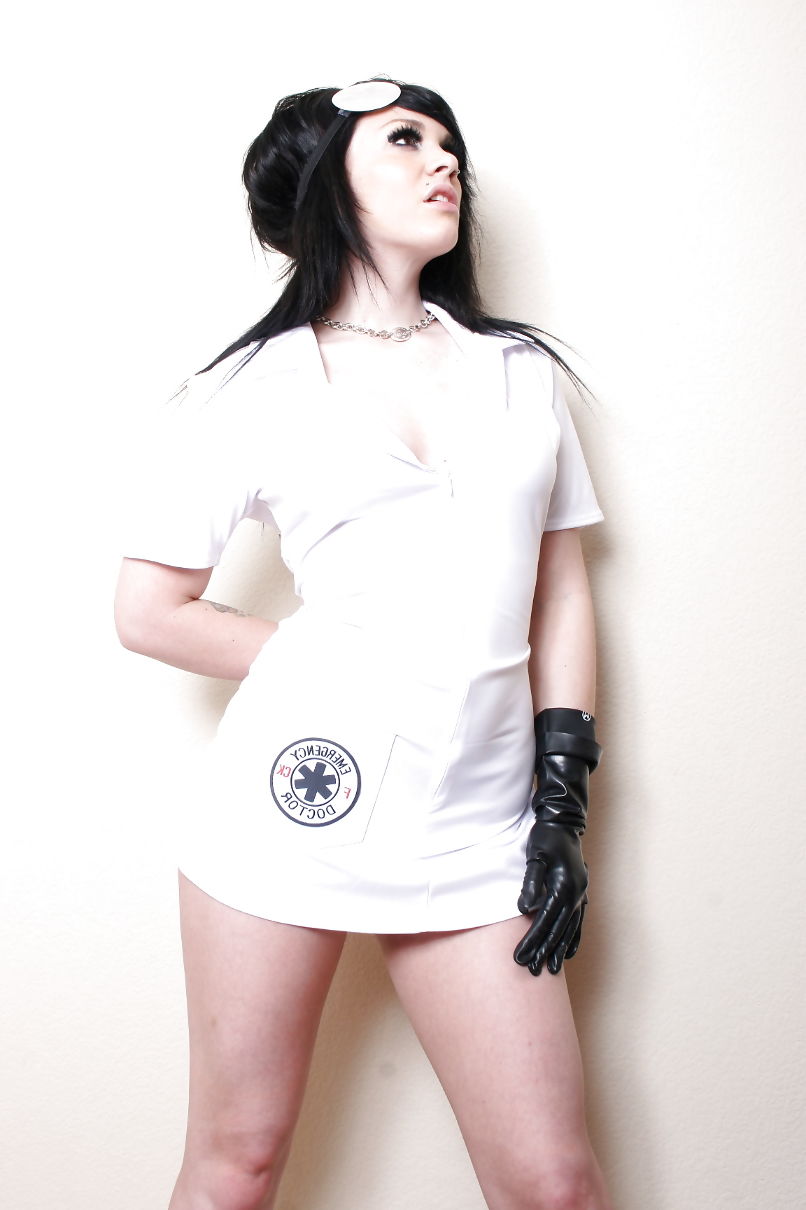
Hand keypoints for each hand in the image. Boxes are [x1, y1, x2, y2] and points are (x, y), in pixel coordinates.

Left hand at [514, 820, 587, 975]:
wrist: (563, 823)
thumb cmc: (545, 838)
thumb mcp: (534, 856)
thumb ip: (531, 882)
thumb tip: (524, 909)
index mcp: (563, 886)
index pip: (544, 921)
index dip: (532, 941)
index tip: (519, 957)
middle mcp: (576, 894)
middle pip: (558, 929)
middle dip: (544, 951)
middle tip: (531, 970)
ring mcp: (580, 894)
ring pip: (570, 929)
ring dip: (559, 950)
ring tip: (551, 969)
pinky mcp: (580, 892)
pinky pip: (578, 921)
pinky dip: (573, 938)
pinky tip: (569, 951)